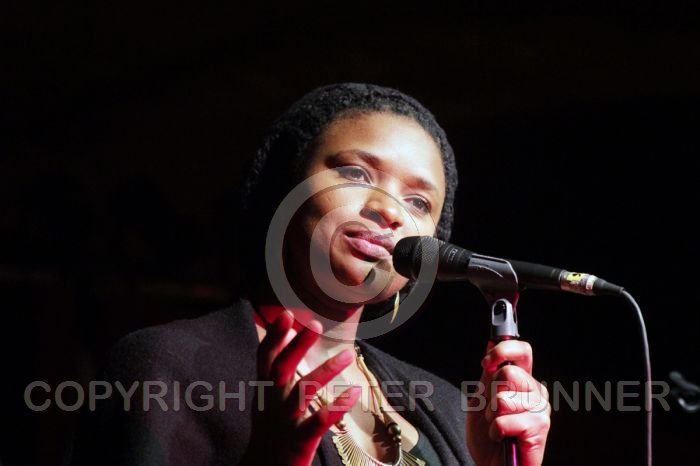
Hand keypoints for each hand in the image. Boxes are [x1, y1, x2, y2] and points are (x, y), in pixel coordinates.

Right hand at [242, 311, 360, 465]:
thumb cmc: (271, 429)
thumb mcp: (269, 398)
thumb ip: (276, 369)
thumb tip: (288, 334)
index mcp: (265, 390)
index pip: (265, 358)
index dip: (275, 336)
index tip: (286, 314)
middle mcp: (272, 403)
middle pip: (281, 369)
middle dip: (298, 346)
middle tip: (315, 324)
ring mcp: (285, 422)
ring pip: (303, 392)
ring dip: (325, 371)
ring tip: (348, 355)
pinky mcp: (300, 442)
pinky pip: (319, 422)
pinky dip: (336, 407)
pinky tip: (354, 393)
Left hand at [466, 340, 550, 465]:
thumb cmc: (488, 437)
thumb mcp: (481, 399)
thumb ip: (488, 373)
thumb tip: (491, 343)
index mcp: (523, 381)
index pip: (522, 351)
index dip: (503, 350)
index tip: (487, 362)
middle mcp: (536, 392)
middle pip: (508, 373)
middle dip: (491, 393)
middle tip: (493, 411)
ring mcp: (541, 409)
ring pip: (504, 398)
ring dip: (492, 416)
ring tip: (498, 427)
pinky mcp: (540, 428)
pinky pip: (506, 420)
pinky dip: (496, 430)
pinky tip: (502, 438)